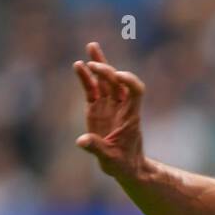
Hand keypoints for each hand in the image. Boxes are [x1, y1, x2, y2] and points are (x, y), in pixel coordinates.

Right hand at [72, 41, 145, 179]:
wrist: (125, 167)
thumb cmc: (122, 165)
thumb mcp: (110, 160)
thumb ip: (97, 149)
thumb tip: (82, 141)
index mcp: (131, 116)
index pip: (136, 91)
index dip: (130, 81)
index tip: (119, 75)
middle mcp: (121, 107)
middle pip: (117, 81)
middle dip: (107, 70)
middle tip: (93, 64)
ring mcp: (109, 106)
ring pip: (105, 81)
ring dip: (99, 64)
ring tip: (92, 46)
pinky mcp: (97, 109)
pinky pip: (91, 89)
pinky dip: (86, 78)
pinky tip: (78, 66)